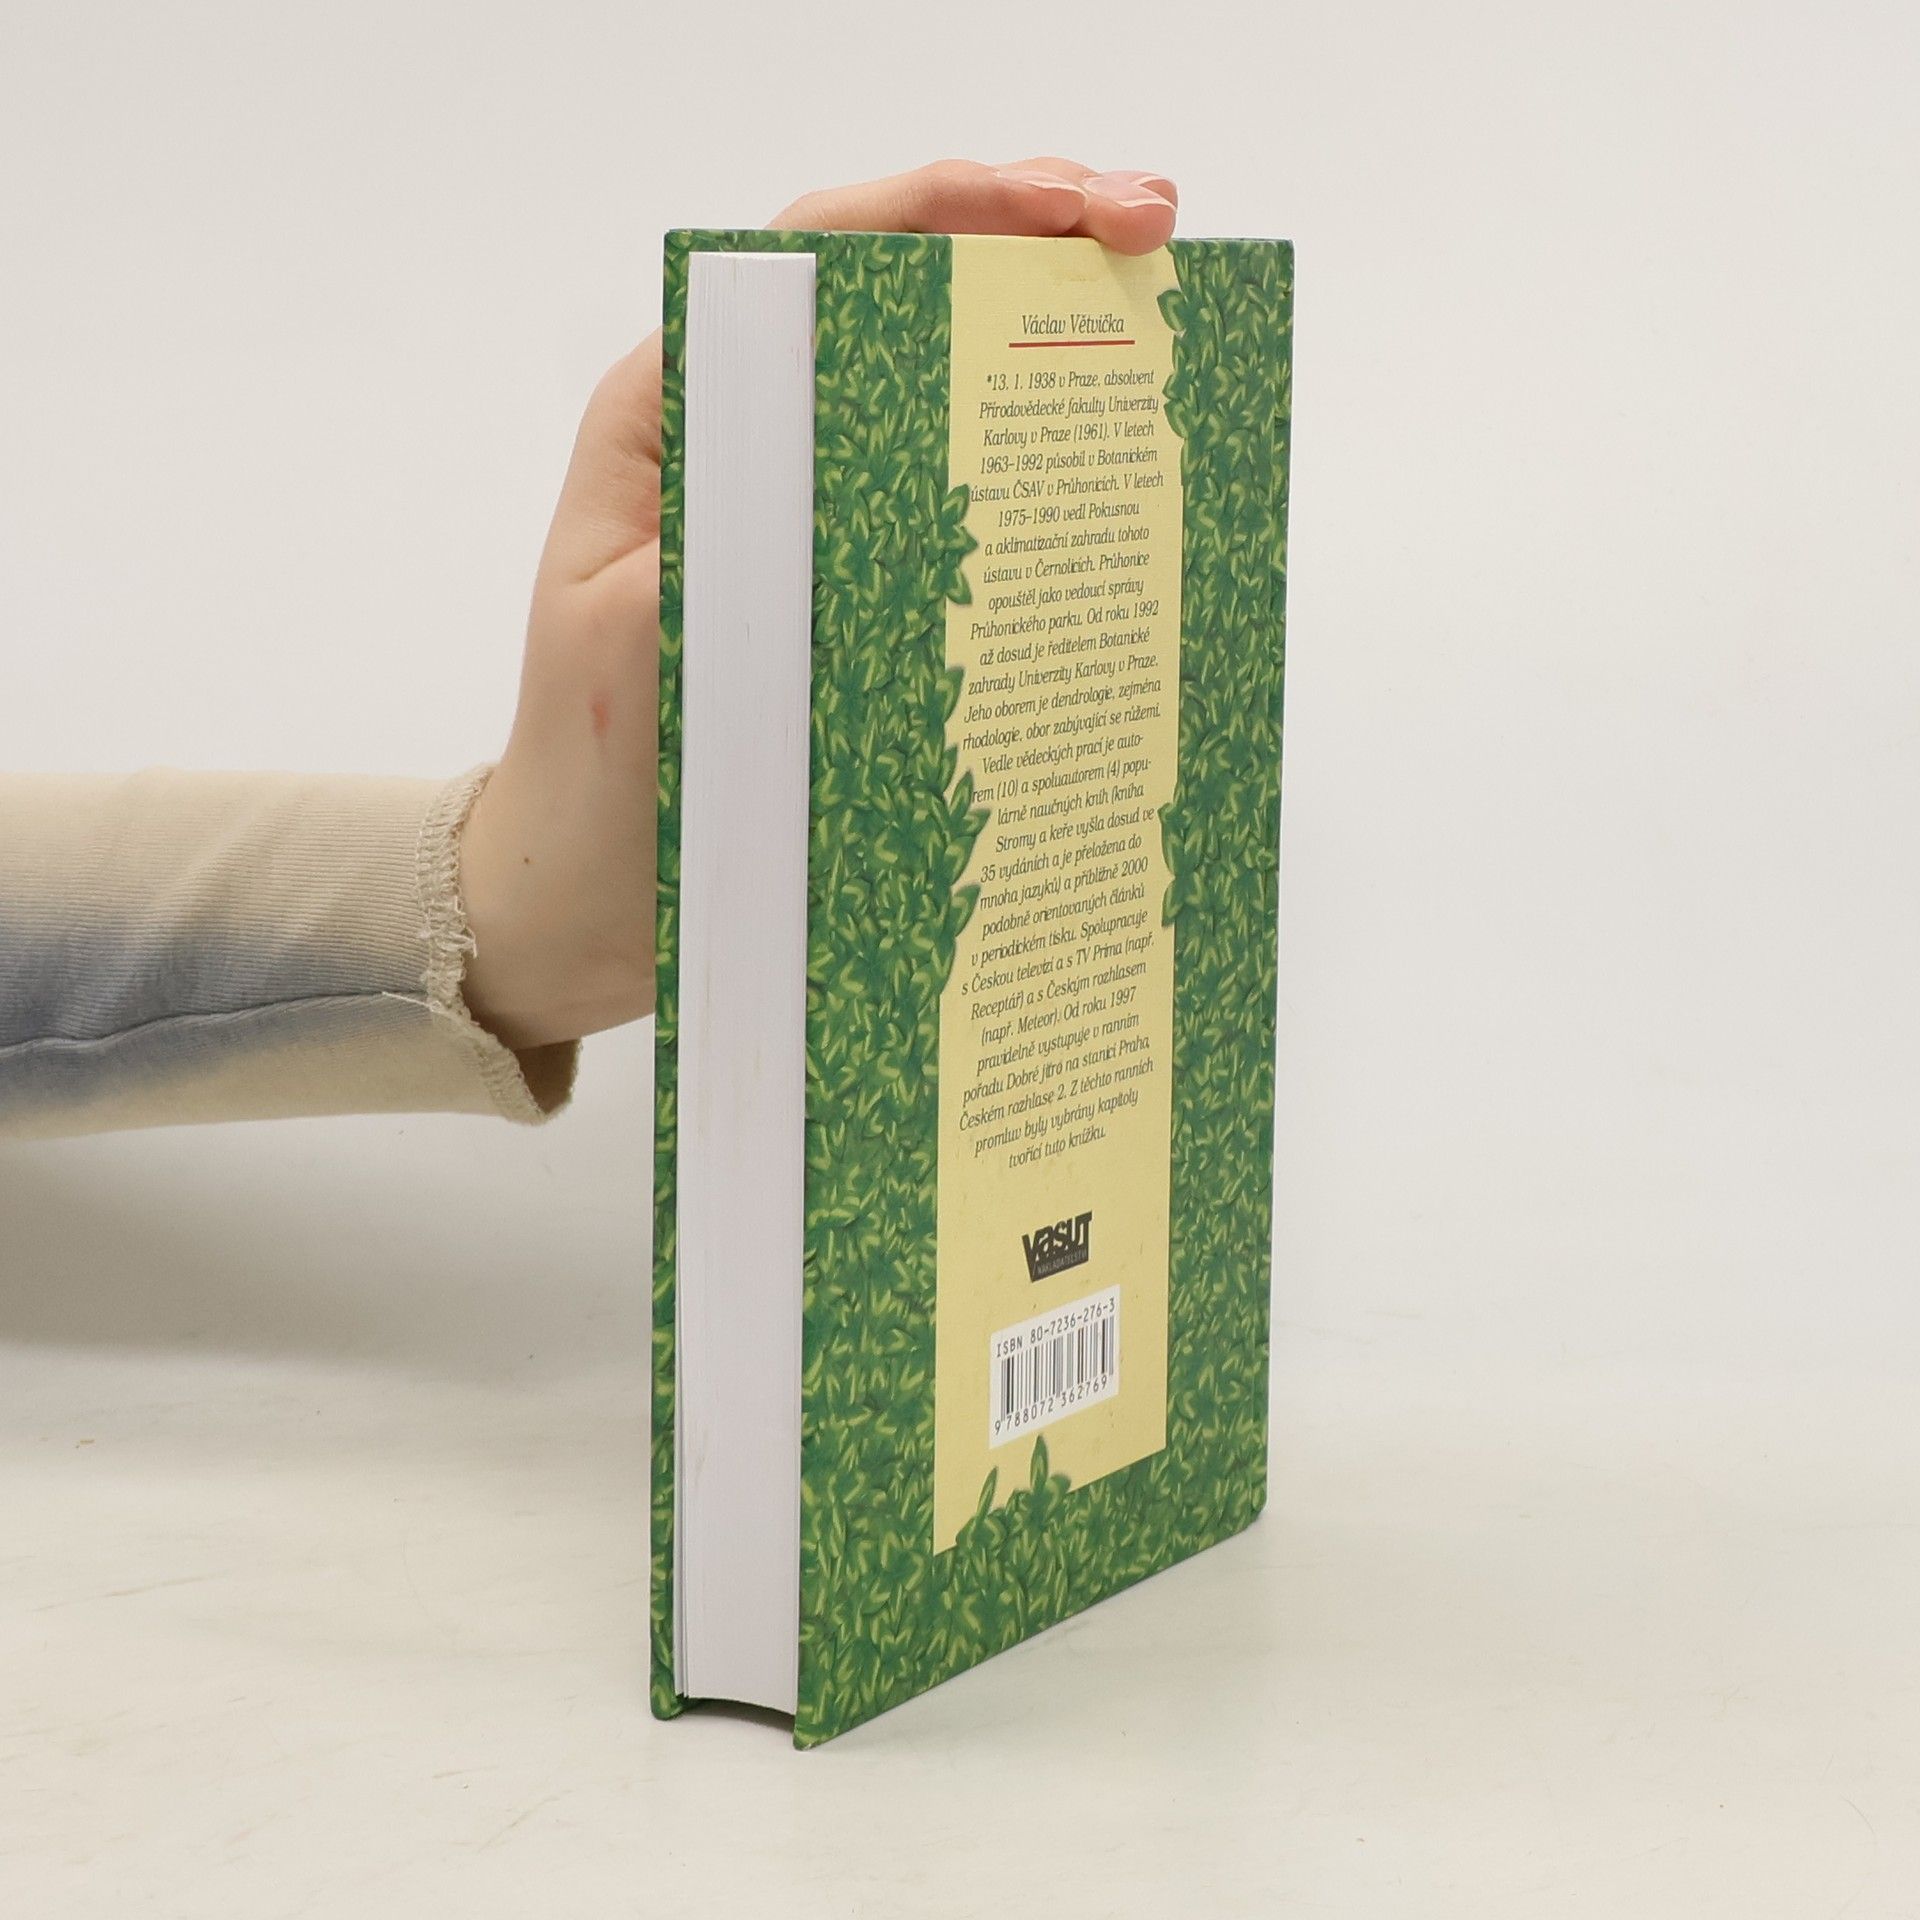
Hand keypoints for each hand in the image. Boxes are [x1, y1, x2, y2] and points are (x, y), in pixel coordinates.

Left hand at [457, 157, 1179, 1051]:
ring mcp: (806, 517)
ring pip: (938, 392)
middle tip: (1156, 232)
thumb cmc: (590, 777)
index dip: (948, 207)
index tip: (1068, 209)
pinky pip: (951, 511)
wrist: (586, 897)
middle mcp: (749, 443)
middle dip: (1029, 242)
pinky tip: (1110, 477)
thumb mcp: (632, 652)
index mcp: (678, 415)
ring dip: (1046, 347)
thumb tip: (850, 467)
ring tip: (1162, 321)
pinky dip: (1029, 477)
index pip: (817, 253)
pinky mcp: (848, 592)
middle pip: (898, 296)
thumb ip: (720, 548)